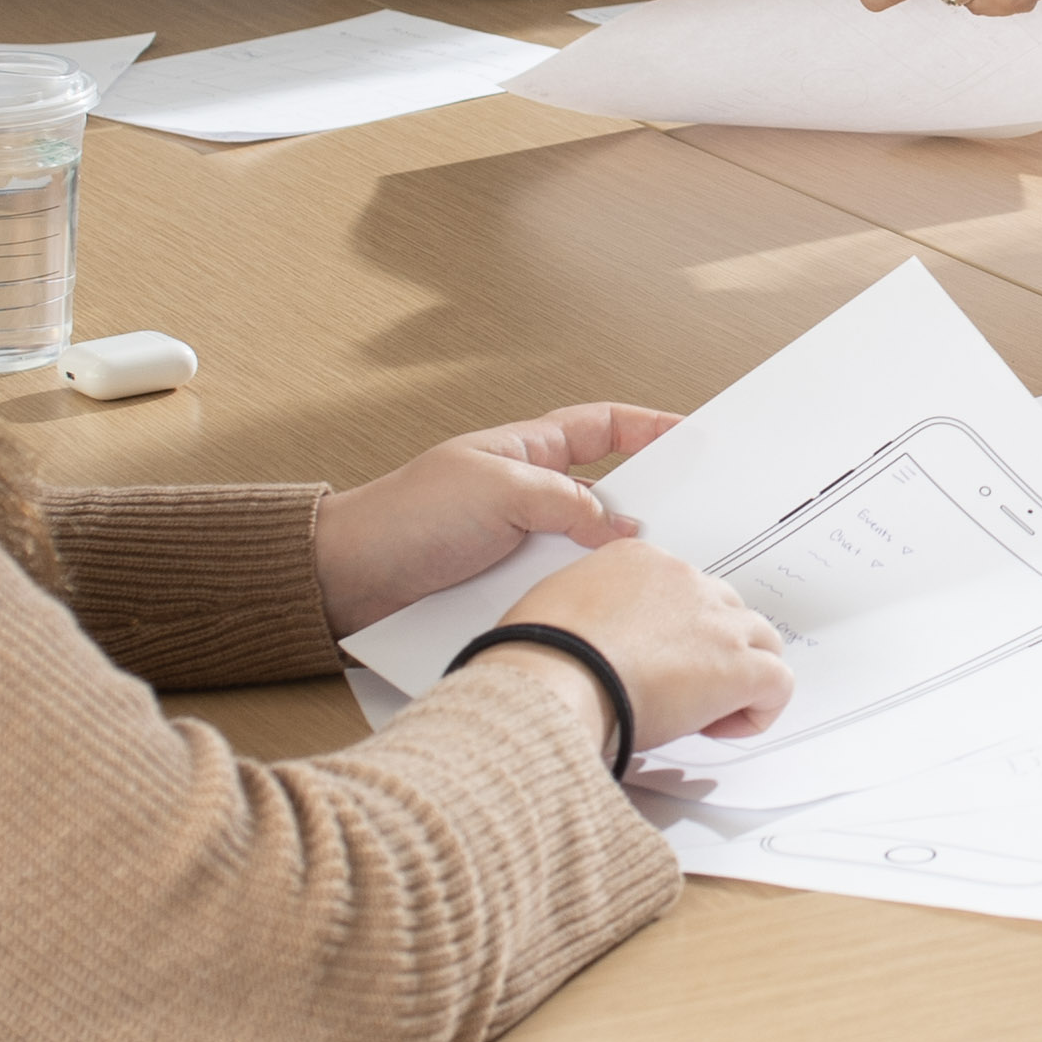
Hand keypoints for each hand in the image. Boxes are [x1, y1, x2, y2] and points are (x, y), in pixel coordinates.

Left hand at [314, 404, 677, 631]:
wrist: (346, 581)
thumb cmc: (406, 517)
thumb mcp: (499, 492)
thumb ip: (567, 503)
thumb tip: (623, 530)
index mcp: (528, 452)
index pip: (604, 428)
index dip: (650, 428)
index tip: (695, 439)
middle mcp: (529, 495)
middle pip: (607, 496)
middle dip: (647, 511)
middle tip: (693, 528)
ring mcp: (519, 544)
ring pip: (587, 552)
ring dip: (610, 567)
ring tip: (650, 582)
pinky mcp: (507, 589)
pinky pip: (560, 590)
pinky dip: (581, 601)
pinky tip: (602, 614)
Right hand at [482, 538, 793, 747]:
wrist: (555, 675)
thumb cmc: (542, 653)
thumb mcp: (557, 608)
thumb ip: (591, 616)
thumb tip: (598, 646)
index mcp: (639, 560)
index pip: (681, 591)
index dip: (674, 635)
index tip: (652, 664)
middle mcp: (685, 580)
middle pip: (725, 611)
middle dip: (711, 651)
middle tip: (678, 690)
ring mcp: (716, 620)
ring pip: (761, 641)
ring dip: (740, 675)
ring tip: (702, 712)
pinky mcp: (738, 665)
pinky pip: (778, 684)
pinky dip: (759, 709)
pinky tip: (721, 728)